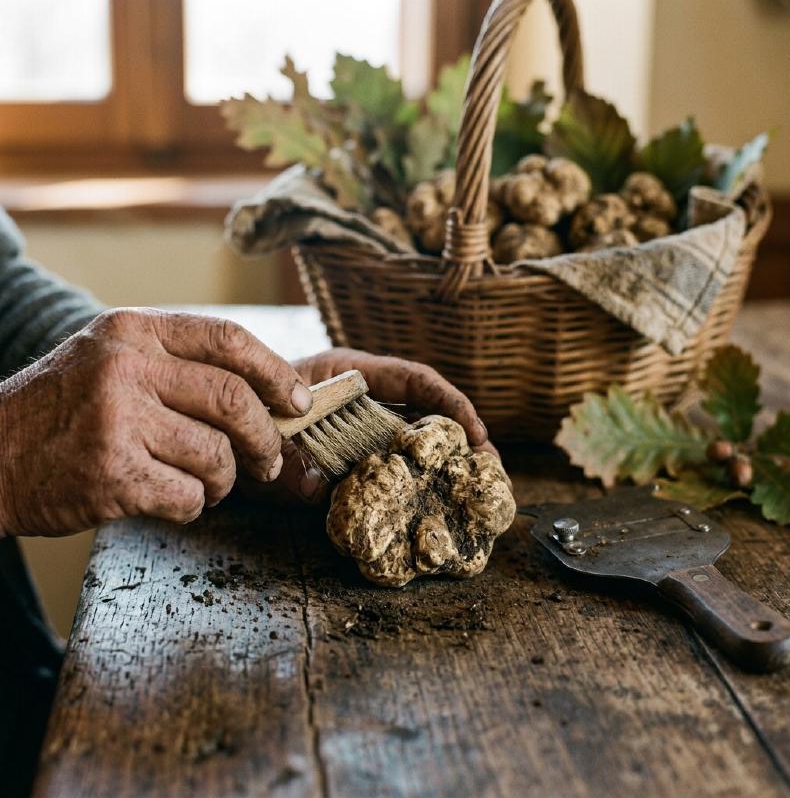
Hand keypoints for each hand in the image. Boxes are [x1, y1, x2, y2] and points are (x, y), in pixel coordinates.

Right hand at [0, 308, 311, 536]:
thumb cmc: (60, 411)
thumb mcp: (110, 360)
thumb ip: (178, 366)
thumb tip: (267, 395)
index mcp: (134, 331)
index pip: (230, 340)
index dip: (276, 373)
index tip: (298, 401)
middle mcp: (126, 367)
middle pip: (235, 400)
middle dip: (266, 438)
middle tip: (268, 461)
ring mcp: (117, 420)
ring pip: (216, 455)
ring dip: (224, 480)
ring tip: (206, 483)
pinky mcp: (111, 474)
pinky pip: (189, 496)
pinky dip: (194, 505)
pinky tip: (171, 500)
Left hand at [253, 347, 493, 503]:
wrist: (214, 425)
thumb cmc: (239, 413)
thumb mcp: (261, 430)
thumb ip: (285, 454)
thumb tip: (318, 486)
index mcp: (346, 374)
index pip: (411, 378)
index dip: (450, 403)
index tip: (474, 433)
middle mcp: (361, 398)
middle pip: (424, 409)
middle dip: (461, 436)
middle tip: (490, 470)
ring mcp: (359, 426)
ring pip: (413, 437)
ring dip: (445, 460)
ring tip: (475, 488)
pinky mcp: (353, 454)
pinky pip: (391, 463)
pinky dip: (415, 479)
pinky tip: (434, 500)